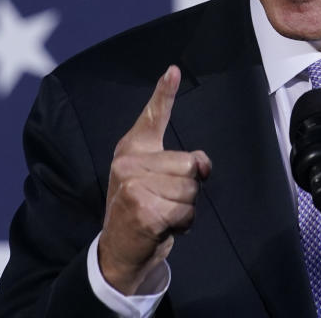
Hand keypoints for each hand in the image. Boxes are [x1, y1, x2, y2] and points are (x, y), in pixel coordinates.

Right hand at [98, 65, 211, 293]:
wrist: (118, 249)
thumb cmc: (143, 208)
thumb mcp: (154, 179)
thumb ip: (180, 164)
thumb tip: (202, 165)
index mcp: (133, 149)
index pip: (153, 117)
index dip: (164, 93)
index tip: (173, 71)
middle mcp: (129, 163)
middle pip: (191, 164)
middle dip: (189, 188)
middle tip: (166, 200)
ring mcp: (134, 185)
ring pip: (191, 190)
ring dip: (185, 208)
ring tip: (164, 213)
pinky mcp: (143, 209)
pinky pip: (186, 212)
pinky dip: (183, 224)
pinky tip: (164, 226)